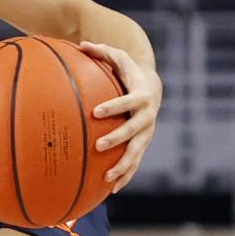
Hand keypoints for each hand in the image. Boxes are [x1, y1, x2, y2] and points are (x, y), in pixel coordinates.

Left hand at [80, 40, 160, 192]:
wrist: (153, 87)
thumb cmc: (129, 71)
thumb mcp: (119, 58)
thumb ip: (102, 51)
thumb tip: (81, 44)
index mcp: (140, 96)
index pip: (127, 102)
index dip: (114, 107)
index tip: (96, 112)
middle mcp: (147, 117)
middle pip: (133, 130)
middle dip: (117, 139)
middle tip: (99, 146)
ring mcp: (147, 133)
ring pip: (136, 153)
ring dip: (123, 166)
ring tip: (106, 179)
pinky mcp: (143, 144)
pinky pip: (135, 163)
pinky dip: (125, 176)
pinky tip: (112, 190)